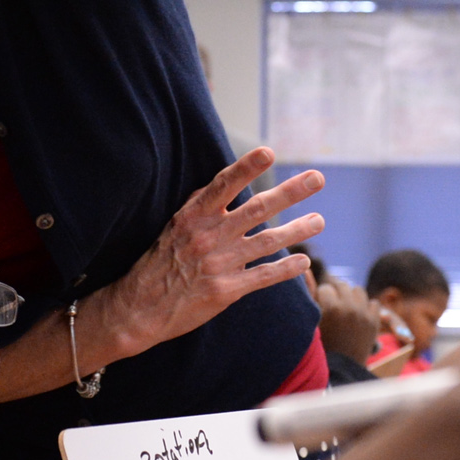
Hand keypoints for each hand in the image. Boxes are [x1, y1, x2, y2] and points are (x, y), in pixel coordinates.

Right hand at [95, 148, 322, 362]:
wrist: (140, 308)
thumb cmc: (158, 263)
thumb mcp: (173, 227)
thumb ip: (201, 206)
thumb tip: (223, 183)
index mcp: (193, 217)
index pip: (224, 185)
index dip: (246, 167)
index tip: (269, 152)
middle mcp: (209, 236)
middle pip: (258, 208)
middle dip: (290, 192)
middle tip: (317, 178)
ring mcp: (220, 263)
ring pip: (268, 241)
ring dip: (297, 230)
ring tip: (319, 220)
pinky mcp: (226, 290)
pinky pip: (263, 276)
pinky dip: (285, 269)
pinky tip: (303, 262)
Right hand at [316, 280, 378, 362]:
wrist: (341, 370)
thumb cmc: (320, 345)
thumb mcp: (312, 320)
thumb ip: (309, 293)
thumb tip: (306, 270)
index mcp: (331, 307)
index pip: (325, 288)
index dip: (321, 298)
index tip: (320, 308)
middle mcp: (349, 308)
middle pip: (342, 285)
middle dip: (336, 294)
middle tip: (333, 306)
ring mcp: (365, 314)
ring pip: (358, 291)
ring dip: (352, 297)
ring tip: (346, 309)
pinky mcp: (375, 321)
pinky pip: (373, 303)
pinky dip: (366, 308)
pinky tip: (358, 317)